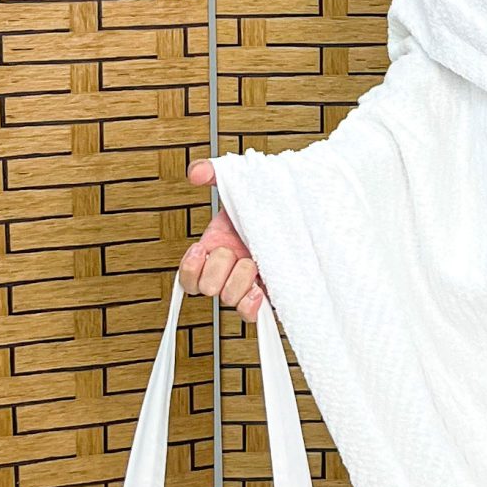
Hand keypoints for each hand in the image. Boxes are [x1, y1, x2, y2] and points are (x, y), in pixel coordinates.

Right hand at [178, 158, 263, 319]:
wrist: (298, 212)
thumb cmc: (267, 204)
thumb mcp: (240, 186)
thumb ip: (215, 173)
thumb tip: (196, 172)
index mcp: (214, 249)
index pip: (187, 274)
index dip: (191, 266)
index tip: (203, 248)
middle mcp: (227, 270)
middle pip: (207, 286)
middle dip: (221, 266)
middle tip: (236, 250)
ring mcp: (246, 284)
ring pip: (227, 299)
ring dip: (239, 280)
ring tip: (254, 263)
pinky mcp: (267, 294)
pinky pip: (250, 314)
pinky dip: (250, 304)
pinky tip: (259, 288)